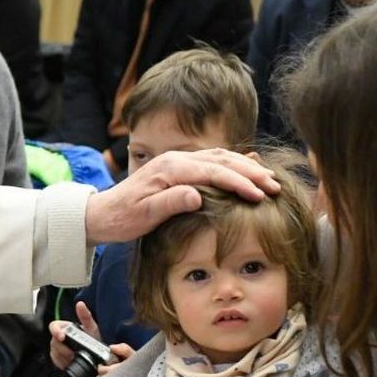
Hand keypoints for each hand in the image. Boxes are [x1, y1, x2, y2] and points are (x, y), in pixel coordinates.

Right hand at [48, 301, 125, 368]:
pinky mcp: (58, 360)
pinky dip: (64, 363)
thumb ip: (85, 316)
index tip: (61, 337)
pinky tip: (72, 362)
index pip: (54, 326)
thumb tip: (80, 304)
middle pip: (54, 342)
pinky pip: (57, 361)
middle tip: (74, 353)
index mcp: (65, 328)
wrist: (96, 357)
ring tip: (75, 357)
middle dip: (64, 348)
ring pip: (55, 352)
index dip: (56, 331)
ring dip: (65, 356)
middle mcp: (59, 337)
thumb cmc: (92, 340)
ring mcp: (57, 349)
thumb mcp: (91, 328)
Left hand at [84, 148, 279, 244]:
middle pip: (222, 160)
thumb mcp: (144, 216)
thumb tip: (197, 195)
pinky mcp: (178, 167)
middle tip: (275, 186)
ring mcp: (177, 161)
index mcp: (170, 169)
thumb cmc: (122, 218)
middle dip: (251, 172)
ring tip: (269, 179)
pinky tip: (247, 170)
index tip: (260, 195)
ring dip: (246, 167)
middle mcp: (176, 160)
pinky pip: (211, 161)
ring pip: (219, 158)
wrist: (101, 213)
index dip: (239, 182)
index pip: (213, 172)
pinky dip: (232, 165)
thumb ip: (170, 203)